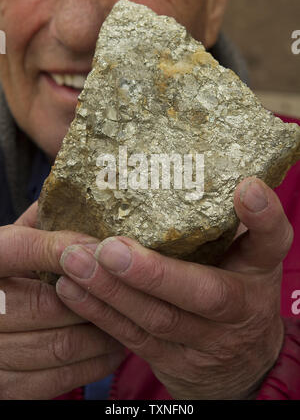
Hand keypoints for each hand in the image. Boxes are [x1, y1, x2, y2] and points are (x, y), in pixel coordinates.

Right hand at [0, 203, 124, 399]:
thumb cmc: (15, 267)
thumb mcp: (22, 235)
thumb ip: (48, 220)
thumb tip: (100, 203)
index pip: (21, 249)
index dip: (67, 248)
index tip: (104, 248)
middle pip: (48, 304)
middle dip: (97, 297)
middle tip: (131, 287)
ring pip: (61, 344)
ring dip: (105, 331)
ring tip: (133, 315)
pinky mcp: (6, 387)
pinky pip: (60, 379)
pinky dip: (96, 361)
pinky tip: (114, 344)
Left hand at [55, 177, 292, 399]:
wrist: (241, 366)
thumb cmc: (234, 291)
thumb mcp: (241, 258)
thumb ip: (217, 224)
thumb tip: (170, 167)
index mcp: (259, 270)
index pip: (272, 241)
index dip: (264, 216)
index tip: (245, 186)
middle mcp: (240, 306)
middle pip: (204, 293)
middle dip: (155, 273)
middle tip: (110, 248)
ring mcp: (207, 340)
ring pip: (159, 319)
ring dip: (112, 291)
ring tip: (75, 262)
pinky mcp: (173, 360)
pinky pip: (134, 338)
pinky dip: (101, 313)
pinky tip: (71, 289)